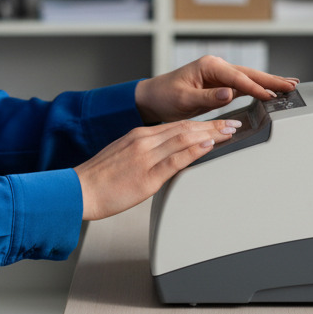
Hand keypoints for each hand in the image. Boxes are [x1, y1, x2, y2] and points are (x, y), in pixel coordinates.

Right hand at [74, 118, 241, 220]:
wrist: (78, 191)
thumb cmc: (98, 179)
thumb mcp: (123, 156)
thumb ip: (145, 152)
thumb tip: (165, 154)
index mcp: (139, 136)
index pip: (177, 125)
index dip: (201, 123)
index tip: (218, 123)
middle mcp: (144, 141)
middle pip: (185, 128)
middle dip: (212, 125)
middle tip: (234, 122)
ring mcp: (146, 156)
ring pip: (184, 139)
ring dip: (210, 134)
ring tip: (229, 132)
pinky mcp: (147, 175)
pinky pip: (175, 159)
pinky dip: (194, 150)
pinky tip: (209, 146)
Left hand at [134, 55, 298, 123]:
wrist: (152, 98)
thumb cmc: (164, 96)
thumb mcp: (184, 98)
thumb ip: (207, 97)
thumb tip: (229, 93)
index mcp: (209, 66)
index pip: (238, 78)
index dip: (256, 87)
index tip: (272, 96)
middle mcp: (216, 67)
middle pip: (249, 74)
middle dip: (272, 80)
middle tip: (292, 85)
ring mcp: (219, 76)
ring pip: (249, 79)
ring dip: (269, 82)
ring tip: (289, 85)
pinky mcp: (219, 86)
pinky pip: (243, 86)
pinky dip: (258, 88)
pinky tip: (270, 91)